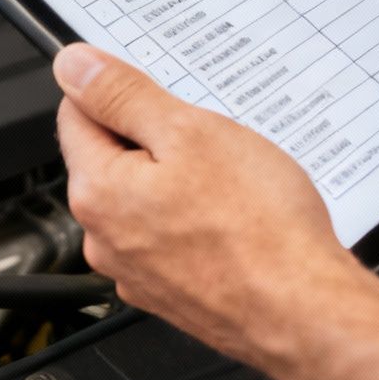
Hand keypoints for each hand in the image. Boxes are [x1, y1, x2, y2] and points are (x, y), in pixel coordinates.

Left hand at [52, 42, 369, 366]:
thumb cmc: (259, 230)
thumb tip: (74, 66)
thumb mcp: (189, 132)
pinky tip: (235, 219)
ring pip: (145, 198)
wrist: (304, 313)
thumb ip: (122, 95)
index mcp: (96, 191)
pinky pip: (170, 236)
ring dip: (179, 180)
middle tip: (209, 140)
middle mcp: (104, 238)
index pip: (76, 114)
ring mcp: (136, 271)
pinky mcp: (170, 292)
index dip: (120, 92)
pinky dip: (195, 220)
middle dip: (155, 139)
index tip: (158, 92)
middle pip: (111, 158)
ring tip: (231, 183)